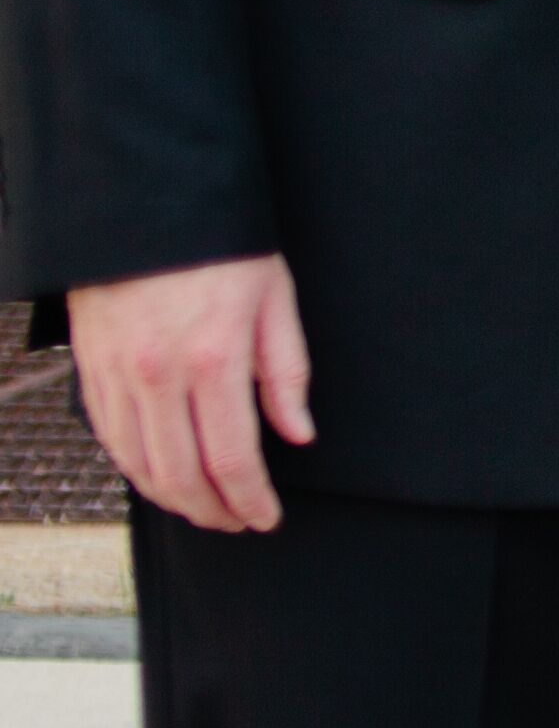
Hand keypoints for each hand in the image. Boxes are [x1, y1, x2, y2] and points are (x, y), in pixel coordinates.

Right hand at [69, 256, 312, 535]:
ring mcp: (118, 376)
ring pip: (140, 466)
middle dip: (214, 511)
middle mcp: (158, 377)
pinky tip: (161, 476)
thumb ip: (286, 373)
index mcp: (213, 360)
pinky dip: (137, 469)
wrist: (146, 205)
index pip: (231, 458)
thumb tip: (297, 434)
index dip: (250, 499)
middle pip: (182, 475)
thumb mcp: (276, 299)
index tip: (266, 518)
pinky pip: (111, 439)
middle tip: (239, 522)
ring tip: (206, 508)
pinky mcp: (91, 371)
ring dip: (174, 499)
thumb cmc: (222, 247)